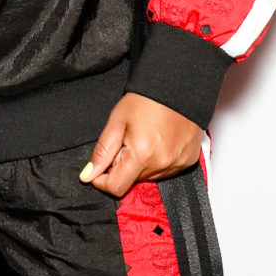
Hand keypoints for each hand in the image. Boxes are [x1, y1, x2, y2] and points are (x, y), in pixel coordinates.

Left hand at [80, 93, 202, 198]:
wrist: (178, 87)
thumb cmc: (146, 100)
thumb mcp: (116, 122)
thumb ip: (102, 152)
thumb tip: (88, 175)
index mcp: (141, 155)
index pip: (116, 187)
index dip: (102, 180)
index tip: (100, 169)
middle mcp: (161, 164)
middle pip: (132, 181)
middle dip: (124, 166)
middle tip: (128, 141)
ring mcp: (177, 164)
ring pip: (149, 177)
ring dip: (142, 164)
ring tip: (145, 138)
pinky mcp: (188, 161)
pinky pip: (166, 171)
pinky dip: (158, 161)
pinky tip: (160, 141)